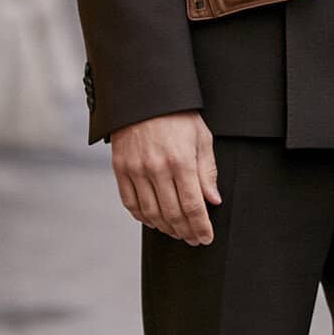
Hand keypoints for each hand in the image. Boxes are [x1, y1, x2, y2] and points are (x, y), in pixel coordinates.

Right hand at [110, 113, 219, 246]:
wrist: (145, 95)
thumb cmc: (178, 115)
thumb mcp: (201, 138)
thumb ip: (207, 171)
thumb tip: (213, 200)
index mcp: (181, 161)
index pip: (193, 206)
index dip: (200, 227)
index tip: (206, 238)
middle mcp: (157, 168)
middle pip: (172, 214)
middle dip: (185, 232)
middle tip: (193, 239)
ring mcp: (136, 169)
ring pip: (150, 213)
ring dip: (165, 228)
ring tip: (176, 232)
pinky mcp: (120, 168)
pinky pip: (130, 202)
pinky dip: (142, 217)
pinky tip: (153, 220)